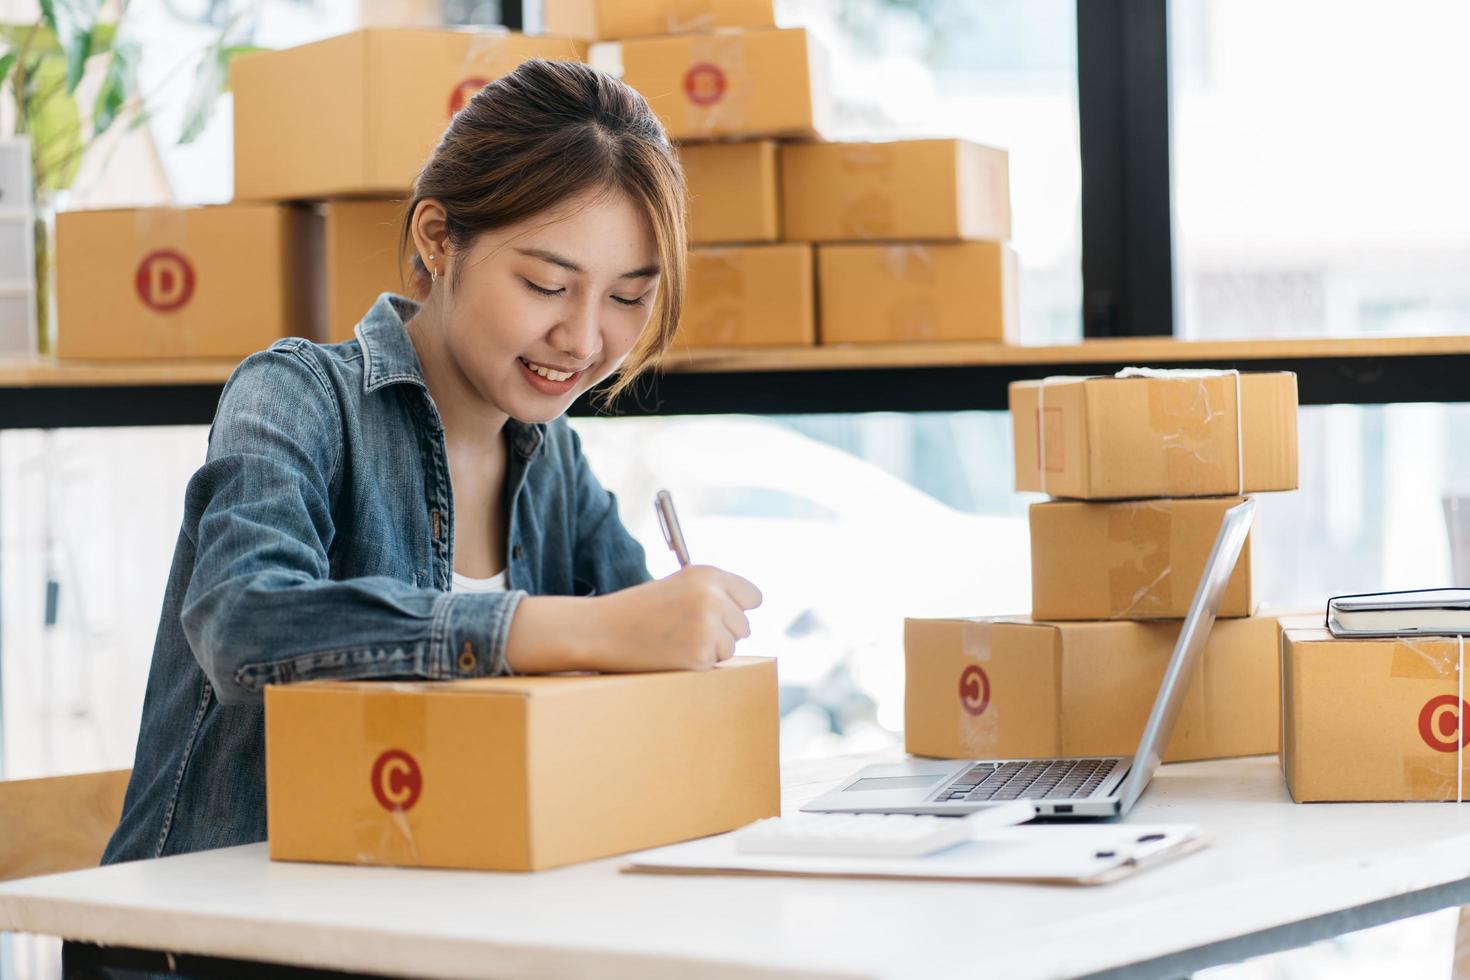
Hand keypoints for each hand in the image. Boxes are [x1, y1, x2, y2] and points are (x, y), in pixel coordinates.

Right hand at [585, 565, 763, 671]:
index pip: (753, 597)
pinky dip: (696, 662)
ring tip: (676, 640)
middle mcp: (713, 597)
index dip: (738, 608)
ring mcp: (708, 626)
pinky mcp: (700, 654)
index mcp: (708, 574)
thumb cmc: (639, 609)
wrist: (601, 630)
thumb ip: (713, 592)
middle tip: (685, 629)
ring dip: (710, 648)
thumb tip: (749, 611)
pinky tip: (671, 652)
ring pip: (731, 646)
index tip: (723, 615)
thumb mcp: (679, 586)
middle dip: (722, 631)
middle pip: (744, 625)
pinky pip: (714, 663)